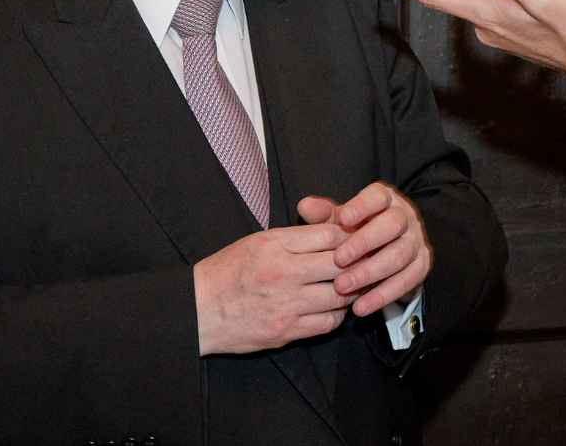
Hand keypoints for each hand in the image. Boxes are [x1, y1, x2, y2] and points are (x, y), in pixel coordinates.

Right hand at [193, 222, 353, 354]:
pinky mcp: (285, 332)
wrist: (198, 310)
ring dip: (350, 291)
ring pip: (339, 296)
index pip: (329, 235)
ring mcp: (286, 305)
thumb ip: (294, 237)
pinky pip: (326, 323)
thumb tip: (332, 232)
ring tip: (353, 285)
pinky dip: (336, 315)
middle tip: (366, 262)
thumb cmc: (227, 271)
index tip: (355, 240)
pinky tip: (334, 308)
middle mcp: (283, 273)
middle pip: (340, 264)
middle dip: (357, 263)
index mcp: (275, 245)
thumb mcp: (257, 241)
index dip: (349, 236)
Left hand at [298, 183, 431, 316]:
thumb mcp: (339, 221)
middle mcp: (405, 216)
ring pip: (399, 255)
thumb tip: (305, 205)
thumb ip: (323, 214)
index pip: (378, 196)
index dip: (362, 206)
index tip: (343, 218)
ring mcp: (416, 241)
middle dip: (365, 243)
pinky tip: (360, 307)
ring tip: (342, 287)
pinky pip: (406, 281)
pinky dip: (383, 295)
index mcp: (386, 199)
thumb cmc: (356, 232)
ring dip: (370, 273)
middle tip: (338, 260)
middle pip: (393, 224)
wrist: (383, 252)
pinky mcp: (421, 266)